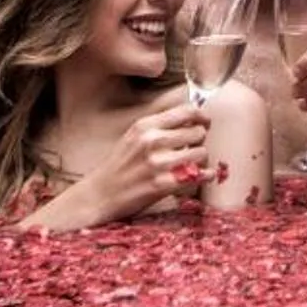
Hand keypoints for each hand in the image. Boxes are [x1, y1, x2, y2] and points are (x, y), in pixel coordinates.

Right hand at [36, 103, 212, 232]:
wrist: (100, 195)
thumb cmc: (119, 166)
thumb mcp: (133, 136)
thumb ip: (159, 126)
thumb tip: (192, 117)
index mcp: (145, 126)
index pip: (187, 111)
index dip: (201, 116)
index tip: (204, 122)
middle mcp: (152, 141)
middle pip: (198, 131)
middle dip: (199, 140)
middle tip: (192, 148)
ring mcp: (158, 163)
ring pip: (201, 152)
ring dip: (200, 159)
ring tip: (191, 163)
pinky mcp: (164, 185)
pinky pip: (200, 175)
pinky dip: (206, 175)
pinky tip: (203, 175)